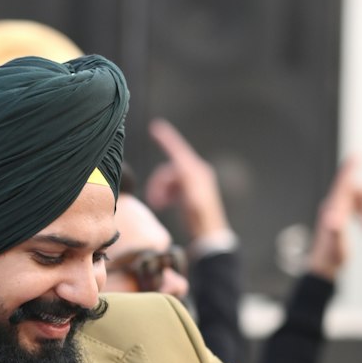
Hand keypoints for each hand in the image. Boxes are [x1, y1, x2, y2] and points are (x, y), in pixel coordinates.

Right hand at [145, 118, 229, 241]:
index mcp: (197, 172)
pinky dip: (164, 193)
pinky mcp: (188, 191)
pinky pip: (171, 186)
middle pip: (168, 169)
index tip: (155, 127)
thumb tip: (178, 163)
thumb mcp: (192, 197)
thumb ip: (185, 178)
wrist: (208, 235)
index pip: (178, 150)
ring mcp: (192, 182)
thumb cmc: (200, 218)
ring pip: (167, 179)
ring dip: (159, 190)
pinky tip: (163, 204)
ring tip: (158, 205)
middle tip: (153, 201)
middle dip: (158, 183)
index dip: (166, 139)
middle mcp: (196, 173)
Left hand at [308, 157, 361, 279]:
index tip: (357, 155)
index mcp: (332, 208)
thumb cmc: (330, 255)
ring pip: (358, 199)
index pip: (343, 184)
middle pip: (355, 191)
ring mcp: (337, 212)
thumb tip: (334, 221)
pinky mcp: (341, 219)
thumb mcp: (335, 243)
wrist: (324, 266)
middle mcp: (333, 207)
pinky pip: (356, 208)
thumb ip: (335, 231)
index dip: (350, 169)